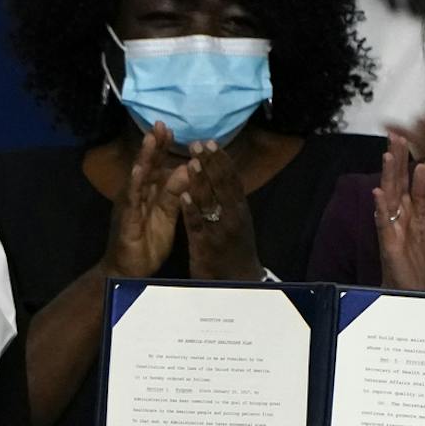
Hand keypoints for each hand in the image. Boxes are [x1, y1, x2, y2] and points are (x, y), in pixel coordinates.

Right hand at [102, 121, 180, 279]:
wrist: (128, 271)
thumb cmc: (148, 242)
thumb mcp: (167, 215)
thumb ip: (175, 193)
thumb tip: (188, 168)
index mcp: (149, 193)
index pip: (156, 166)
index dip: (162, 148)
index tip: (170, 129)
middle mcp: (137, 195)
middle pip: (146, 166)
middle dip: (153, 146)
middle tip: (160, 124)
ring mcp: (130, 206)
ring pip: (138, 179)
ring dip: (143, 159)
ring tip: (150, 140)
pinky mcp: (127, 220)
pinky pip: (132, 202)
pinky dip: (134, 186)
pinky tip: (137, 173)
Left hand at [176, 140, 262, 280]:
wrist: (240, 283)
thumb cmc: (236, 251)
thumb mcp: (237, 223)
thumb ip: (229, 203)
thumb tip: (222, 178)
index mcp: (240, 210)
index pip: (231, 179)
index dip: (221, 160)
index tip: (211, 142)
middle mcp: (233, 217)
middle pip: (222, 186)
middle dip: (210, 164)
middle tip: (199, 143)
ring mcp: (219, 231)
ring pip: (209, 202)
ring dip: (200, 181)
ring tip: (191, 161)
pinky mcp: (205, 246)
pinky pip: (197, 225)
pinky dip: (191, 209)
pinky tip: (184, 195)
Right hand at [373, 133, 424, 290]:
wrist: (413, 291)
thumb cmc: (422, 262)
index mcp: (413, 211)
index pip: (410, 179)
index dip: (410, 157)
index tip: (411, 135)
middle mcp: (401, 217)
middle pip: (397, 183)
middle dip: (396, 159)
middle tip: (395, 135)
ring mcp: (393, 229)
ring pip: (390, 199)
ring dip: (388, 178)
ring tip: (388, 156)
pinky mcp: (389, 245)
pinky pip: (384, 224)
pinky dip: (380, 209)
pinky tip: (378, 195)